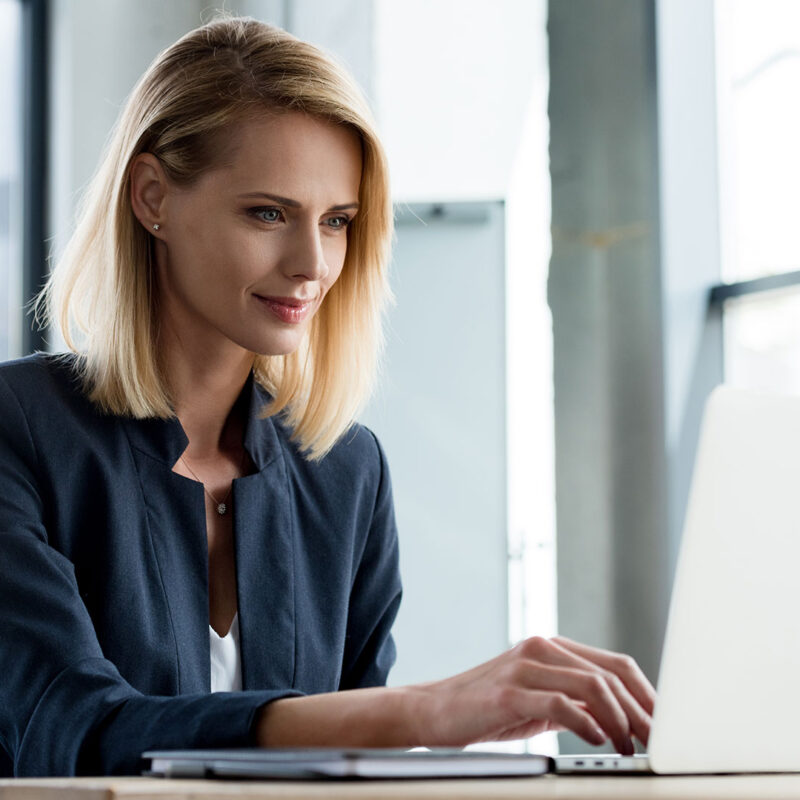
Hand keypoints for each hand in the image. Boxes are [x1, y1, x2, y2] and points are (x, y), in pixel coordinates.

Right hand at [407, 635, 655, 754]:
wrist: (435, 710)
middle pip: (611, 674)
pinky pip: (560, 702)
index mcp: (552, 648)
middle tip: (656, 743)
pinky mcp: (509, 691)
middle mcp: (541, 649)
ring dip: (620, 720)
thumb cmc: (489, 709)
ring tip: (628, 746)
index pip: (616, 664)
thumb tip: (624, 720)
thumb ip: (576, 701)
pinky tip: (599, 739)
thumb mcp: (539, 701)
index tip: (664, 726)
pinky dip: (587, 722)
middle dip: (642, 711)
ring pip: (592, 685)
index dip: (646, 695)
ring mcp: (524, 667)